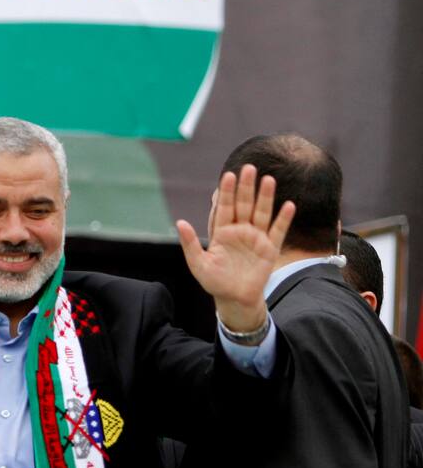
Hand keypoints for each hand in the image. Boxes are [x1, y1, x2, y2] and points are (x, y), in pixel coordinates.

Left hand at [176, 164, 295, 331]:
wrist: (234, 299)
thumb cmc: (214, 281)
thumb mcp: (198, 264)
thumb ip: (190, 244)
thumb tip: (180, 222)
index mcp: (221, 232)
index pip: (224, 207)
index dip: (226, 192)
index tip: (228, 175)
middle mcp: (240, 231)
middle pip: (244, 204)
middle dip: (246, 187)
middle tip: (249, 168)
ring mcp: (256, 238)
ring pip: (262, 213)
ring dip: (265, 197)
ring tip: (268, 180)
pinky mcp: (270, 249)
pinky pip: (278, 231)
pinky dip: (283, 219)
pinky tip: (288, 205)